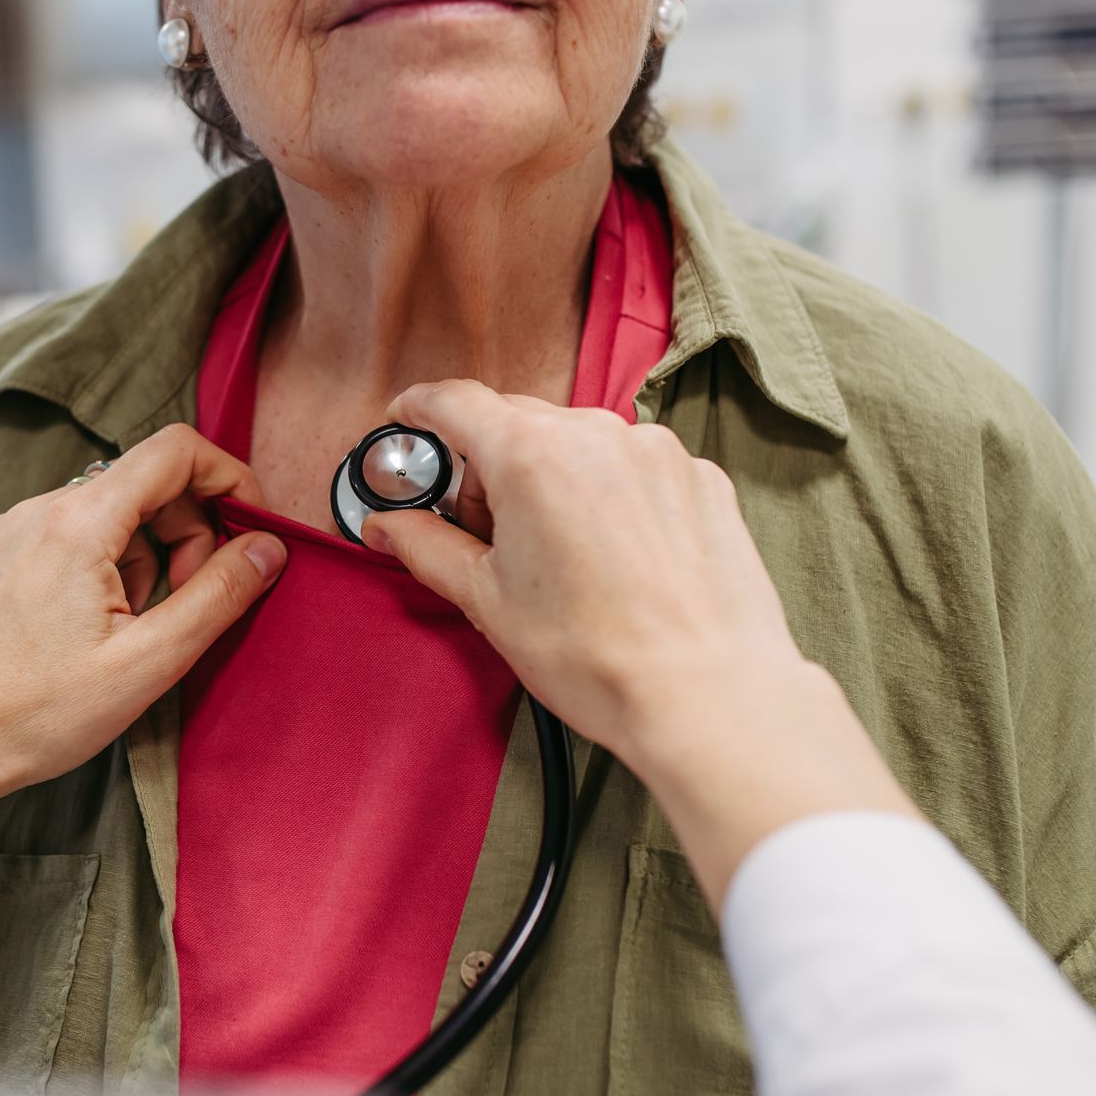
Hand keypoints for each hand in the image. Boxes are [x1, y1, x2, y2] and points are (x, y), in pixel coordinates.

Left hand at [0, 423, 286, 809]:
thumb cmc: (31, 717)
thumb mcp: (148, 663)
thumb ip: (217, 596)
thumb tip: (267, 548)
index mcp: (77, 524)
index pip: (175, 450)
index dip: (227, 480)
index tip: (246, 533)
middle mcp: (32, 511)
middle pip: (140, 484)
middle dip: (183, 535)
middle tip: (185, 606)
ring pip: (99, 517)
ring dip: (136, 560)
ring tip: (123, 634)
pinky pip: (55, 539)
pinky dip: (90, 571)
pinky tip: (78, 635)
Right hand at [360, 382, 917, 910]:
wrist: (706, 695)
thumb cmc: (597, 658)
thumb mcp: (488, 602)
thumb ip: (428, 547)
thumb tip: (389, 524)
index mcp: (530, 455)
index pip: (456, 401)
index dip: (419, 409)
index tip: (407, 422)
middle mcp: (597, 434)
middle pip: (518, 421)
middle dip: (488, 464)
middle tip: (481, 532)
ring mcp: (657, 452)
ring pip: (580, 442)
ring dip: (553, 478)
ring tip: (557, 555)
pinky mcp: (700, 479)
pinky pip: (635, 467)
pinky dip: (611, 494)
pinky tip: (613, 557)